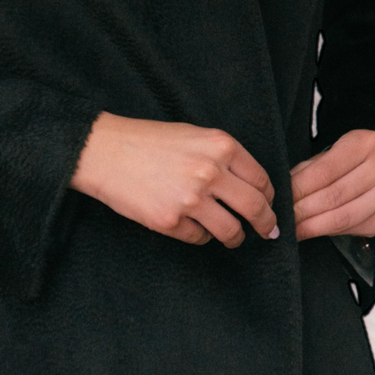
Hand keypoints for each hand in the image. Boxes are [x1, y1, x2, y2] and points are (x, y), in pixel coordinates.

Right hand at [71, 112, 277, 247]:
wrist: (105, 152)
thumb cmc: (147, 141)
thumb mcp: (194, 135)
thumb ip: (223, 157)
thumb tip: (250, 186)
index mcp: (221, 146)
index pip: (261, 180)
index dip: (269, 198)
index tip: (268, 206)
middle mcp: (210, 172)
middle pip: (255, 208)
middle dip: (265, 224)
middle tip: (267, 231)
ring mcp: (190, 199)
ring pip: (231, 230)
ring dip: (235, 237)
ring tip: (232, 237)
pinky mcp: (170, 221)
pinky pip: (200, 238)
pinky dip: (201, 236)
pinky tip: (193, 226)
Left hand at [290, 130, 374, 241]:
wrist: (369, 171)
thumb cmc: (341, 163)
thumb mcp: (323, 158)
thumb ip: (306, 173)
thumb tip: (283, 196)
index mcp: (367, 142)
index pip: (326, 171)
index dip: (300, 188)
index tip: (280, 201)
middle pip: (336, 195)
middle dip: (304, 210)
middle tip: (284, 219)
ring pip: (344, 216)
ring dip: (314, 225)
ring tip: (294, 229)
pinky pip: (353, 229)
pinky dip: (329, 232)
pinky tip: (313, 231)